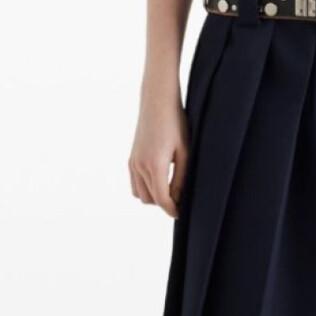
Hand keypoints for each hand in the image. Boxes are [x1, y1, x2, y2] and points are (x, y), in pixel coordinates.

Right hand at [129, 92, 187, 218]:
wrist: (157, 102)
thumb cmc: (176, 124)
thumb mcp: (185, 152)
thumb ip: (181, 177)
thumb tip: (177, 197)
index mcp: (155, 165)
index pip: (162, 199)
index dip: (172, 210)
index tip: (181, 213)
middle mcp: (140, 166)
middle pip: (150, 200)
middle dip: (164, 204)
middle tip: (180, 200)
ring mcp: (133, 162)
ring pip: (140, 194)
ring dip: (154, 197)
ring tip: (170, 190)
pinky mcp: (131, 158)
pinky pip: (135, 184)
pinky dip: (145, 188)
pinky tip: (159, 181)